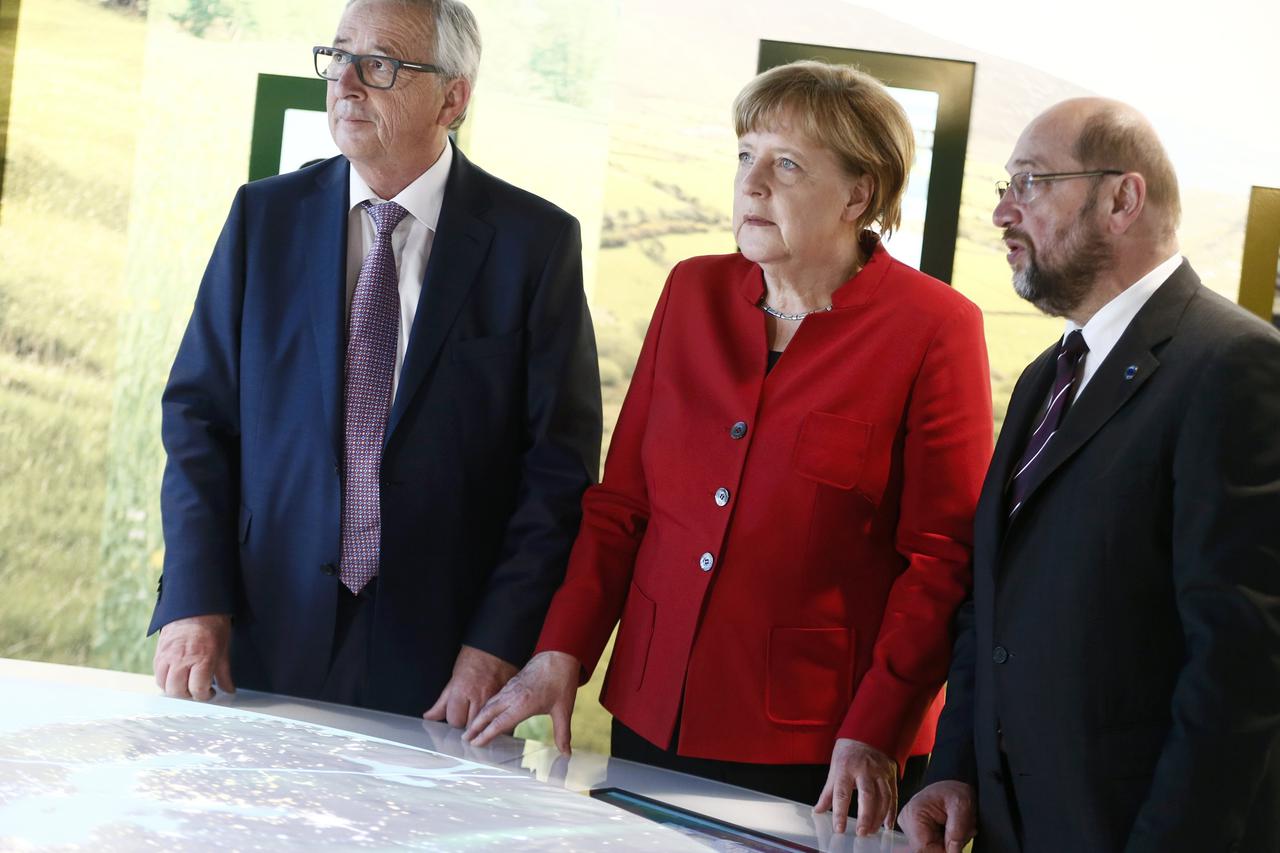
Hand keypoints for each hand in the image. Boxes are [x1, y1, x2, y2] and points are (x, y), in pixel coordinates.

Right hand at [153, 614, 233, 699]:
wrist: (195, 603)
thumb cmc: (213, 624)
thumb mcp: (224, 648)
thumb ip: (224, 673)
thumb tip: (229, 690)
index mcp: (202, 658)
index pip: (197, 690)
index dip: (205, 696)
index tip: (210, 692)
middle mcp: (182, 659)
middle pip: (178, 691)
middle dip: (189, 695)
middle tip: (198, 689)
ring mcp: (167, 656)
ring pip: (164, 685)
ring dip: (175, 689)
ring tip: (187, 683)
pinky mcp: (158, 652)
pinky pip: (157, 674)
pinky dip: (165, 680)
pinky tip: (176, 676)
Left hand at [423, 645, 518, 728]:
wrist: (497, 645)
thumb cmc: (474, 657)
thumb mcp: (454, 677)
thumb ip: (442, 701)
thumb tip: (430, 716)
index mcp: (462, 690)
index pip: (454, 720)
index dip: (453, 717)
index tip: (456, 710)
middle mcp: (479, 697)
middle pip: (469, 726)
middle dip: (466, 721)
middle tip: (467, 709)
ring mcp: (494, 699)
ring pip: (484, 724)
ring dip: (480, 721)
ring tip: (479, 709)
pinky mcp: (505, 699)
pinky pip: (498, 717)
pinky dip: (493, 717)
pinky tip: (491, 709)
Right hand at [462, 650, 579, 752]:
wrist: (559, 655)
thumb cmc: (562, 681)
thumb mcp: (564, 710)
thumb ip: (562, 734)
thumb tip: (566, 753)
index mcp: (523, 704)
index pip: (500, 723)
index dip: (486, 735)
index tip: (476, 743)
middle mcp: (513, 696)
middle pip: (488, 712)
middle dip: (475, 726)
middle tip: (465, 738)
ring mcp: (511, 688)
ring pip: (490, 703)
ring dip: (479, 716)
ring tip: (471, 727)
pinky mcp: (512, 682)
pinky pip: (495, 696)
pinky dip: (487, 705)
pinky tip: (487, 711)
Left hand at [814, 738, 897, 835]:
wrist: (867, 732)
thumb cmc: (848, 751)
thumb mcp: (834, 768)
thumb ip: (828, 792)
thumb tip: (818, 810)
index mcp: (846, 767)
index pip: (842, 793)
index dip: (840, 813)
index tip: (839, 828)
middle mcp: (864, 770)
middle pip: (866, 796)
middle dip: (865, 816)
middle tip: (861, 832)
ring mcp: (879, 772)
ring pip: (882, 797)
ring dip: (878, 817)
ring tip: (872, 831)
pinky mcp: (890, 775)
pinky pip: (893, 795)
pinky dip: (891, 811)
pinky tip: (887, 824)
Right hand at [899, 780, 976, 852]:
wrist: (953, 784)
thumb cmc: (954, 790)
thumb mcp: (961, 807)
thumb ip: (957, 831)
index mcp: (913, 814)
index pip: (923, 848)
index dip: (943, 851)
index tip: (957, 847)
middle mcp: (907, 821)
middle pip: (927, 850)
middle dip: (947, 846)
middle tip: (961, 834)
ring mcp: (910, 827)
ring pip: (930, 849)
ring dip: (947, 844)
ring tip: (958, 829)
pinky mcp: (916, 831)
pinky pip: (931, 845)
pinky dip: (944, 842)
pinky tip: (951, 831)